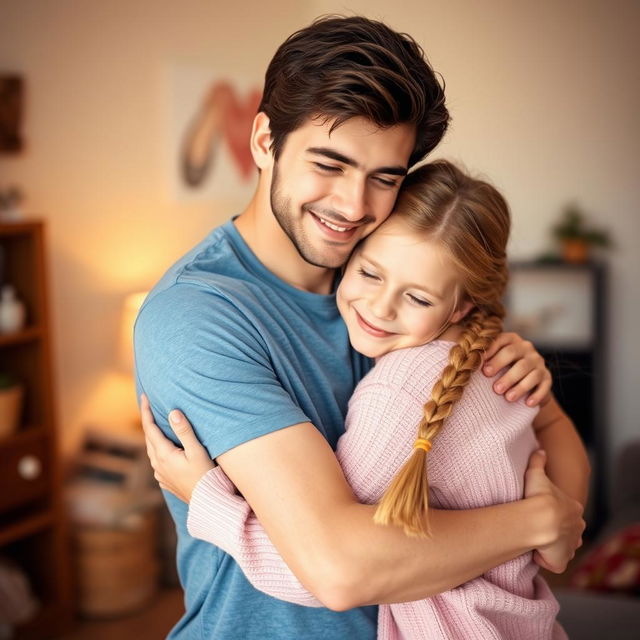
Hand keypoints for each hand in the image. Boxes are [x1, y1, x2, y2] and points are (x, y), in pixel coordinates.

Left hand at [140, 394, 214, 501]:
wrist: (207, 502)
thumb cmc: (206, 475)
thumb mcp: (197, 451)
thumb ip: (185, 431)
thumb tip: (173, 412)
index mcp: (163, 454)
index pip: (150, 428)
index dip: (146, 411)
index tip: (144, 396)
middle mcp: (157, 464)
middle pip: (149, 438)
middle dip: (148, 421)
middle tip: (149, 405)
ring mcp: (160, 474)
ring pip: (152, 450)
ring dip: (153, 436)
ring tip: (157, 424)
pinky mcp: (165, 481)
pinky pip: (157, 461)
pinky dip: (158, 449)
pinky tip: (165, 448)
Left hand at [482, 332, 551, 405]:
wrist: (525, 381)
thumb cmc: (501, 369)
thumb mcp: (493, 360)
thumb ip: (482, 358)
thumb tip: (464, 361)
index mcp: (511, 339)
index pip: (500, 340)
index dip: (489, 352)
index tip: (480, 366)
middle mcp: (526, 348)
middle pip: (513, 354)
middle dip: (502, 369)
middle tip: (493, 386)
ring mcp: (538, 362)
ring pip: (529, 371)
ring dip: (519, 386)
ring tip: (507, 398)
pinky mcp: (547, 377)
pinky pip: (544, 385)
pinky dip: (537, 394)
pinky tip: (528, 403)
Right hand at [524, 450, 584, 572]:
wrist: (540, 520)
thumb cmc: (539, 496)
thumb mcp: (537, 474)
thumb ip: (538, 461)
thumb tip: (540, 449)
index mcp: (574, 509)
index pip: (567, 512)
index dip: (554, 512)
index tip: (541, 510)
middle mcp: (576, 528)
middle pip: (568, 530)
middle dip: (556, 530)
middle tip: (539, 526)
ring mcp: (569, 546)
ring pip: (563, 547)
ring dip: (552, 546)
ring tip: (536, 540)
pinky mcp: (560, 562)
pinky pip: (554, 563)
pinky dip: (546, 560)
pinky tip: (535, 552)